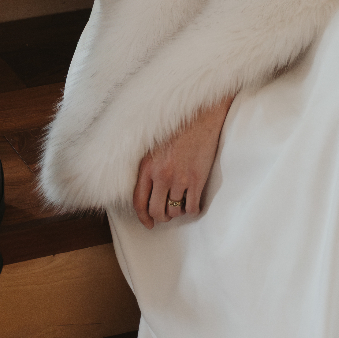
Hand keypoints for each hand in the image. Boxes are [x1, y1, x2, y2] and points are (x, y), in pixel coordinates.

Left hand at [133, 97, 232, 228]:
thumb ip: (147, 167)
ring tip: (181, 203)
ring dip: (178, 212)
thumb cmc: (177, 126)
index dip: (143, 217)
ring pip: (175, 211)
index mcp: (147, 166)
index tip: (148, 223)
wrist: (200, 114)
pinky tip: (193, 203)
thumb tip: (146, 189)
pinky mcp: (197, 179)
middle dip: (161, 217)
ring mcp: (179, 179)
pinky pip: (192, 208)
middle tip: (167, 214)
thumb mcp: (153, 146)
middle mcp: (161, 175)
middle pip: (156, 211)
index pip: (139, 202)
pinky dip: (192, 210)